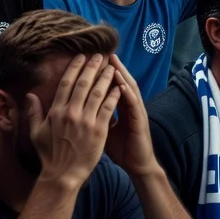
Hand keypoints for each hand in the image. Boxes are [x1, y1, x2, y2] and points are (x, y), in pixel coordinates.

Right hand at [27, 54, 119, 188]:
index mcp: (56, 112)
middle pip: (83, 84)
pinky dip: (114, 95)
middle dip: (92, 67)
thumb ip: (33, 112)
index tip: (81, 57)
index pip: (66, 83)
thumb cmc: (49, 154)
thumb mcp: (35, 132)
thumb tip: (29, 95)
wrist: (63, 174)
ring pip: (97, 93)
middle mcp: (70, 113)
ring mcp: (86, 121)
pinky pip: (108, 108)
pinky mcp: (99, 130)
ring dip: (105, 78)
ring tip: (111, 67)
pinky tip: (119, 86)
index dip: (74, 68)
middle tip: (99, 55)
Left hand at [102, 56, 159, 177]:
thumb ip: (95, 116)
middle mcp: (129, 106)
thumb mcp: (104, 130)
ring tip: (114, 63)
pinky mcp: (140, 121)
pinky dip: (128, 93)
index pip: (111, 86)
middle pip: (121, 82)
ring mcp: (136, 112)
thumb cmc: (121, 148)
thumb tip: (80, 108)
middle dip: (113, 68)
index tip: (93, 61)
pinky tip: (122, 85)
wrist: (137, 164)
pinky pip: (133, 105)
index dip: (103, 74)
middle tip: (104, 54)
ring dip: (122, 75)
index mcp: (120, 108)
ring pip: (130, 89)